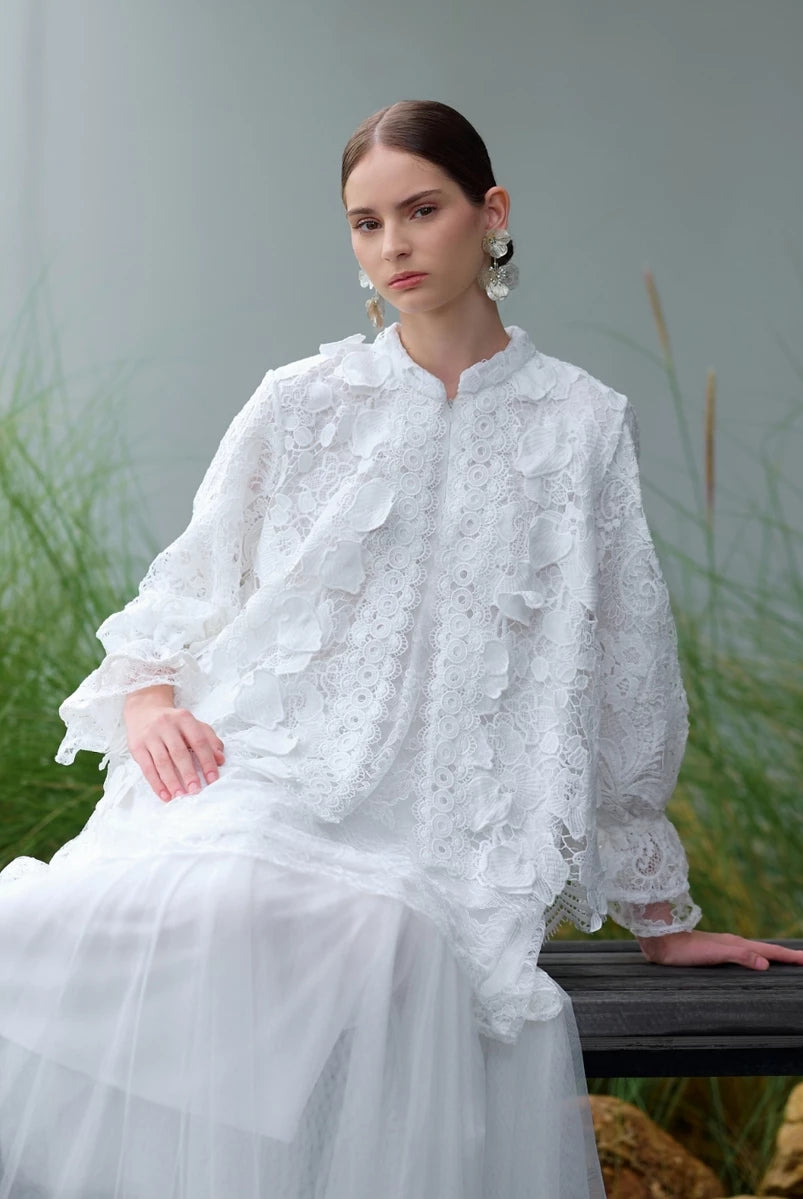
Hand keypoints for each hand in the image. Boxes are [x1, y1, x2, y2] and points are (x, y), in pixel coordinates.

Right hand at [124, 687, 224, 802]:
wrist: (144, 711)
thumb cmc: (173, 723)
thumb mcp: (193, 725)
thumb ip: (209, 739)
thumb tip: (220, 759)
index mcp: (184, 718)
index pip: (199, 741)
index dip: (207, 761)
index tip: (213, 779)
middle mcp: (166, 725)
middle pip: (179, 752)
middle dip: (188, 774)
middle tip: (196, 790)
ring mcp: (150, 736)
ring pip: (162, 761)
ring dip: (172, 781)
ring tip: (181, 795)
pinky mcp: (137, 747)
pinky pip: (147, 768)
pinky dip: (156, 784)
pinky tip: (165, 795)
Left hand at [637, 929, 802, 969]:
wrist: (662, 941)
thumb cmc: (686, 951)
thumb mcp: (715, 954)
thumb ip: (740, 956)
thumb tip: (766, 964)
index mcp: (737, 944)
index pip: (769, 951)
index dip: (789, 957)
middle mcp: (733, 944)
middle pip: (766, 950)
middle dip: (786, 955)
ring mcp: (724, 947)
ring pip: (755, 951)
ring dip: (772, 956)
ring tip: (784, 960)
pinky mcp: (714, 952)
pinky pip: (743, 955)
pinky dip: (756, 958)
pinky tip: (751, 963)